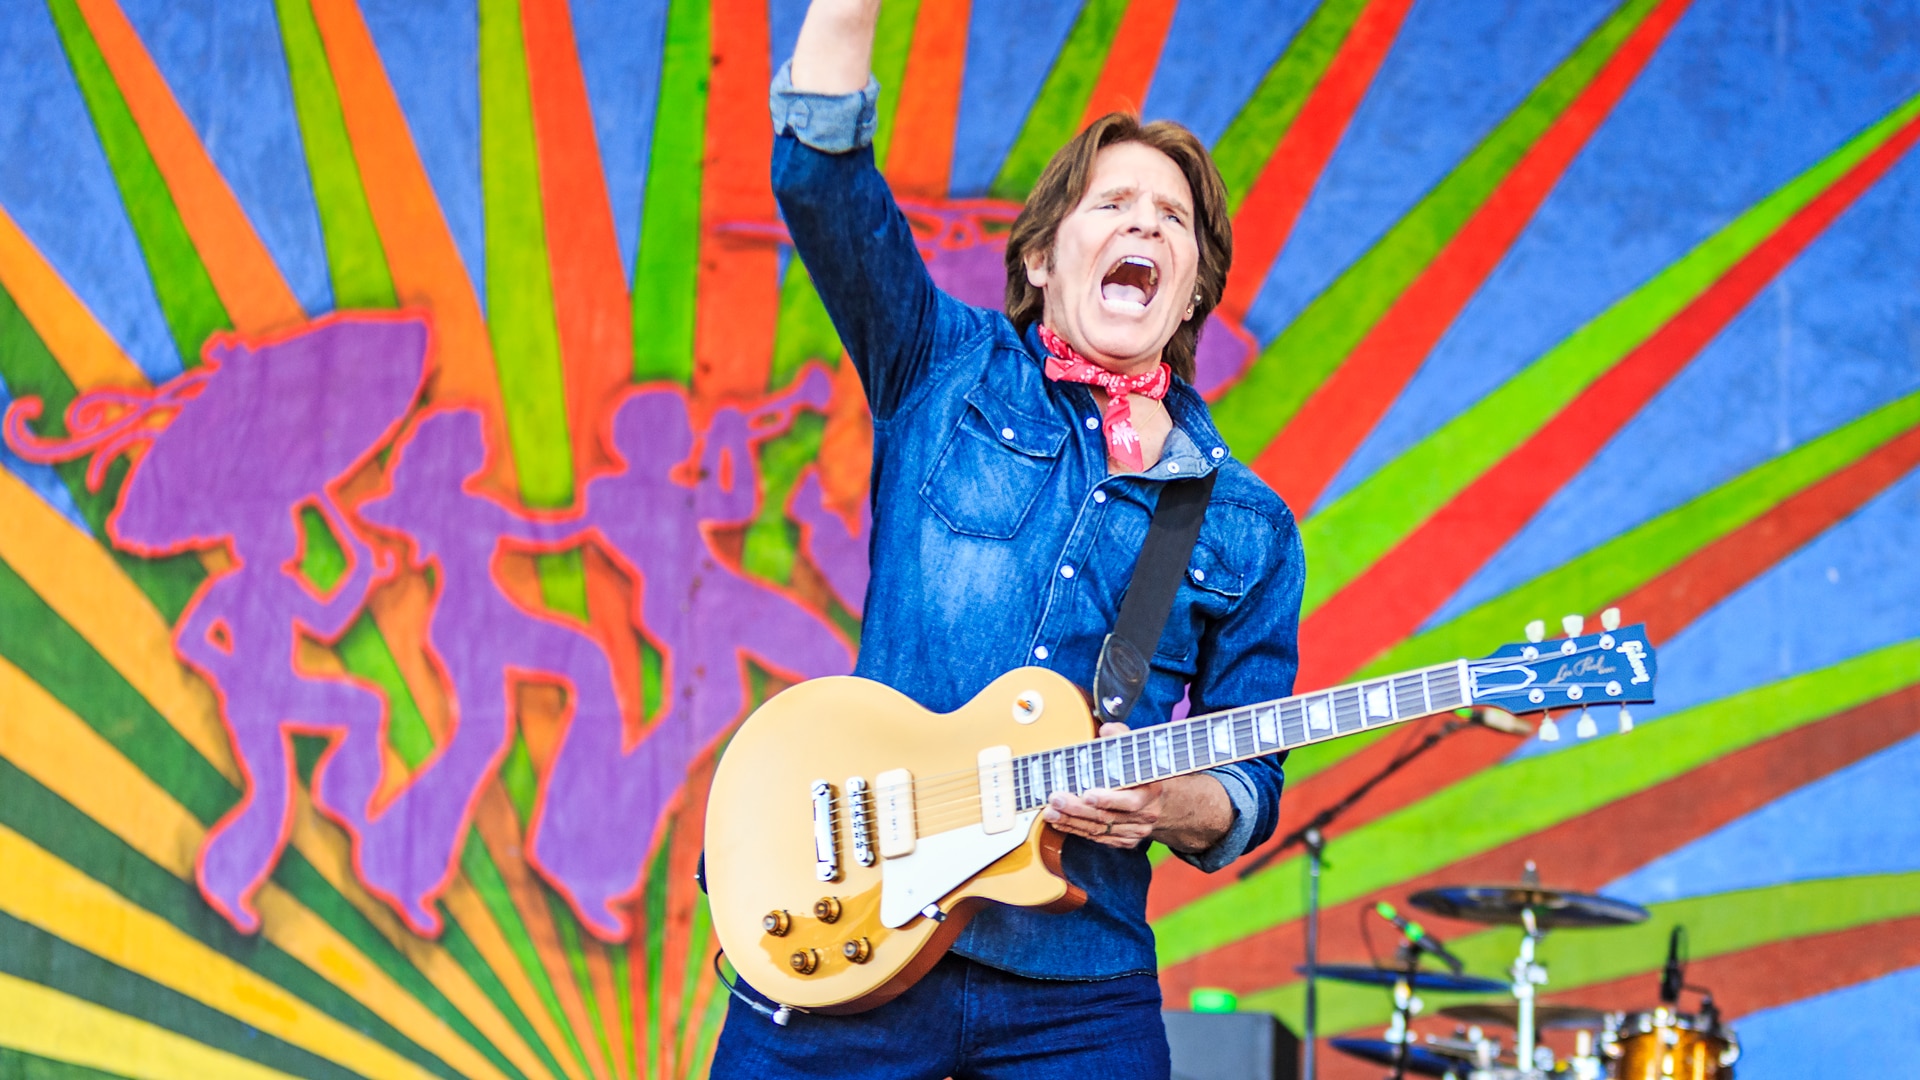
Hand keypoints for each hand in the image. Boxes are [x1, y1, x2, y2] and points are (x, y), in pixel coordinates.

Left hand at [1041, 721, 1164, 848]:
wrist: (1161, 801)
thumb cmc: (1141, 771)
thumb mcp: (1136, 750)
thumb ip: (1121, 738)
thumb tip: (1106, 730)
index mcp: (1150, 792)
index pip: (1130, 801)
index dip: (1108, 800)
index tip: (1087, 794)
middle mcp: (1144, 815)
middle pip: (1107, 817)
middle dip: (1077, 809)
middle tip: (1056, 799)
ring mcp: (1134, 831)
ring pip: (1098, 830)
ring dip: (1071, 821)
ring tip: (1050, 811)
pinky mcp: (1124, 841)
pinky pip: (1097, 838)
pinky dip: (1075, 830)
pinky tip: (1059, 822)